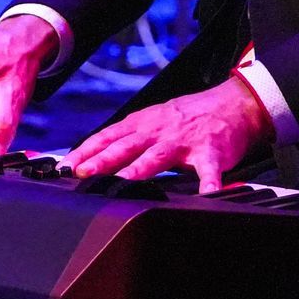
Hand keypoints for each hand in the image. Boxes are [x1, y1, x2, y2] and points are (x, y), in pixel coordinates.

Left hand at [60, 77, 271, 192]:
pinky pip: (209, 170)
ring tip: (124, 181)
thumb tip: (93, 158)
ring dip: (140, 169)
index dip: (85, 151)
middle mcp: (160, 130)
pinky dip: (208, 183)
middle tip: (82, 174)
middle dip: (102, 160)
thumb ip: (128, 139)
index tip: (65, 167)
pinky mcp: (211, 152)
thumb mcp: (154, 120)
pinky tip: (206, 194)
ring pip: (158, 156)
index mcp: (144, 124)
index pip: (108, 137)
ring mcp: (185, 141)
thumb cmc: (189, 117)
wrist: (233, 104)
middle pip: (127, 146)